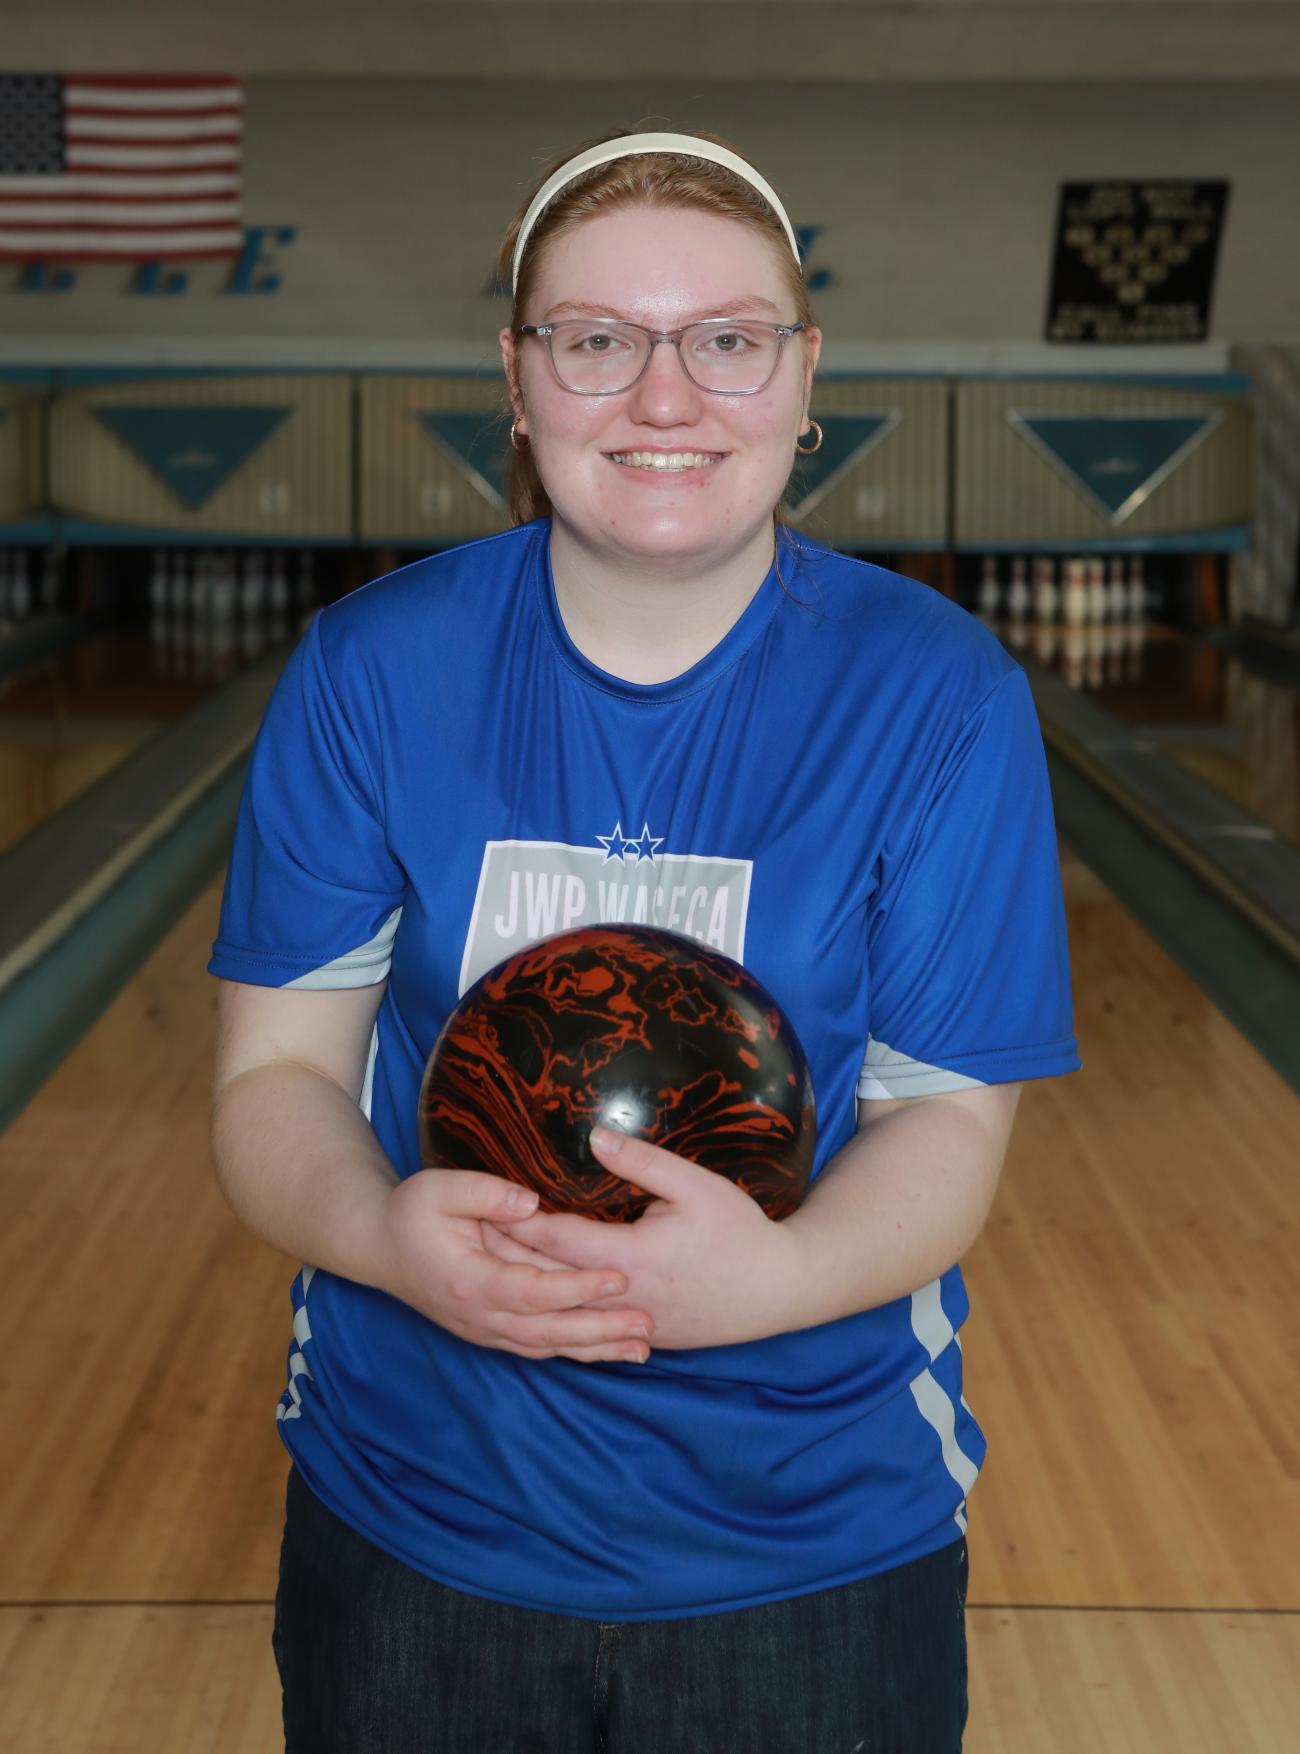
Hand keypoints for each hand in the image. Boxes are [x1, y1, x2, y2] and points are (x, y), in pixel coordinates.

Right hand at [379, 1167, 656, 1363]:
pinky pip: (539, 1347)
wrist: (379, 1247)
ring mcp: (485, 1329)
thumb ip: (485, 1192)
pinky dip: (576, 1351)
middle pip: (547, 1332)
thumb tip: (529, 1202)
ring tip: (642, 1347)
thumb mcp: (439, 1188)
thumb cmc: (411, 1212)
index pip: (531, 1291)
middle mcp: (479, 1316)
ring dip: (595, 1349)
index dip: (576, 1287)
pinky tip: (610, 1349)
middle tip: (647, 1324)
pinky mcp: (492, 1331)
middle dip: (599, 1331)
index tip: (619, 1277)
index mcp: (469, 1280)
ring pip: (547, 1348)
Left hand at [479, 1127, 804, 1350]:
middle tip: (462, 1238)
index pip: (555, 1242)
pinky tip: (532, 1303)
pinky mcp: (640, 1336)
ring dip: (523, 1290)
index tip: (478, 1206)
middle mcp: (620, 1298)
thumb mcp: (696, 1186)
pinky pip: (586, 1330)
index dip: (515, 1224)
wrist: (777, 1292)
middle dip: (505, 1259)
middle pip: (547, 1282)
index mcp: (629, 1258)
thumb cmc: (739, 1232)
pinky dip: (554, 1315)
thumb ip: (642, 1162)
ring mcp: (629, 1324)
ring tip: (485, 1269)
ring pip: (561, 1312)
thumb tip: (594, 1136)